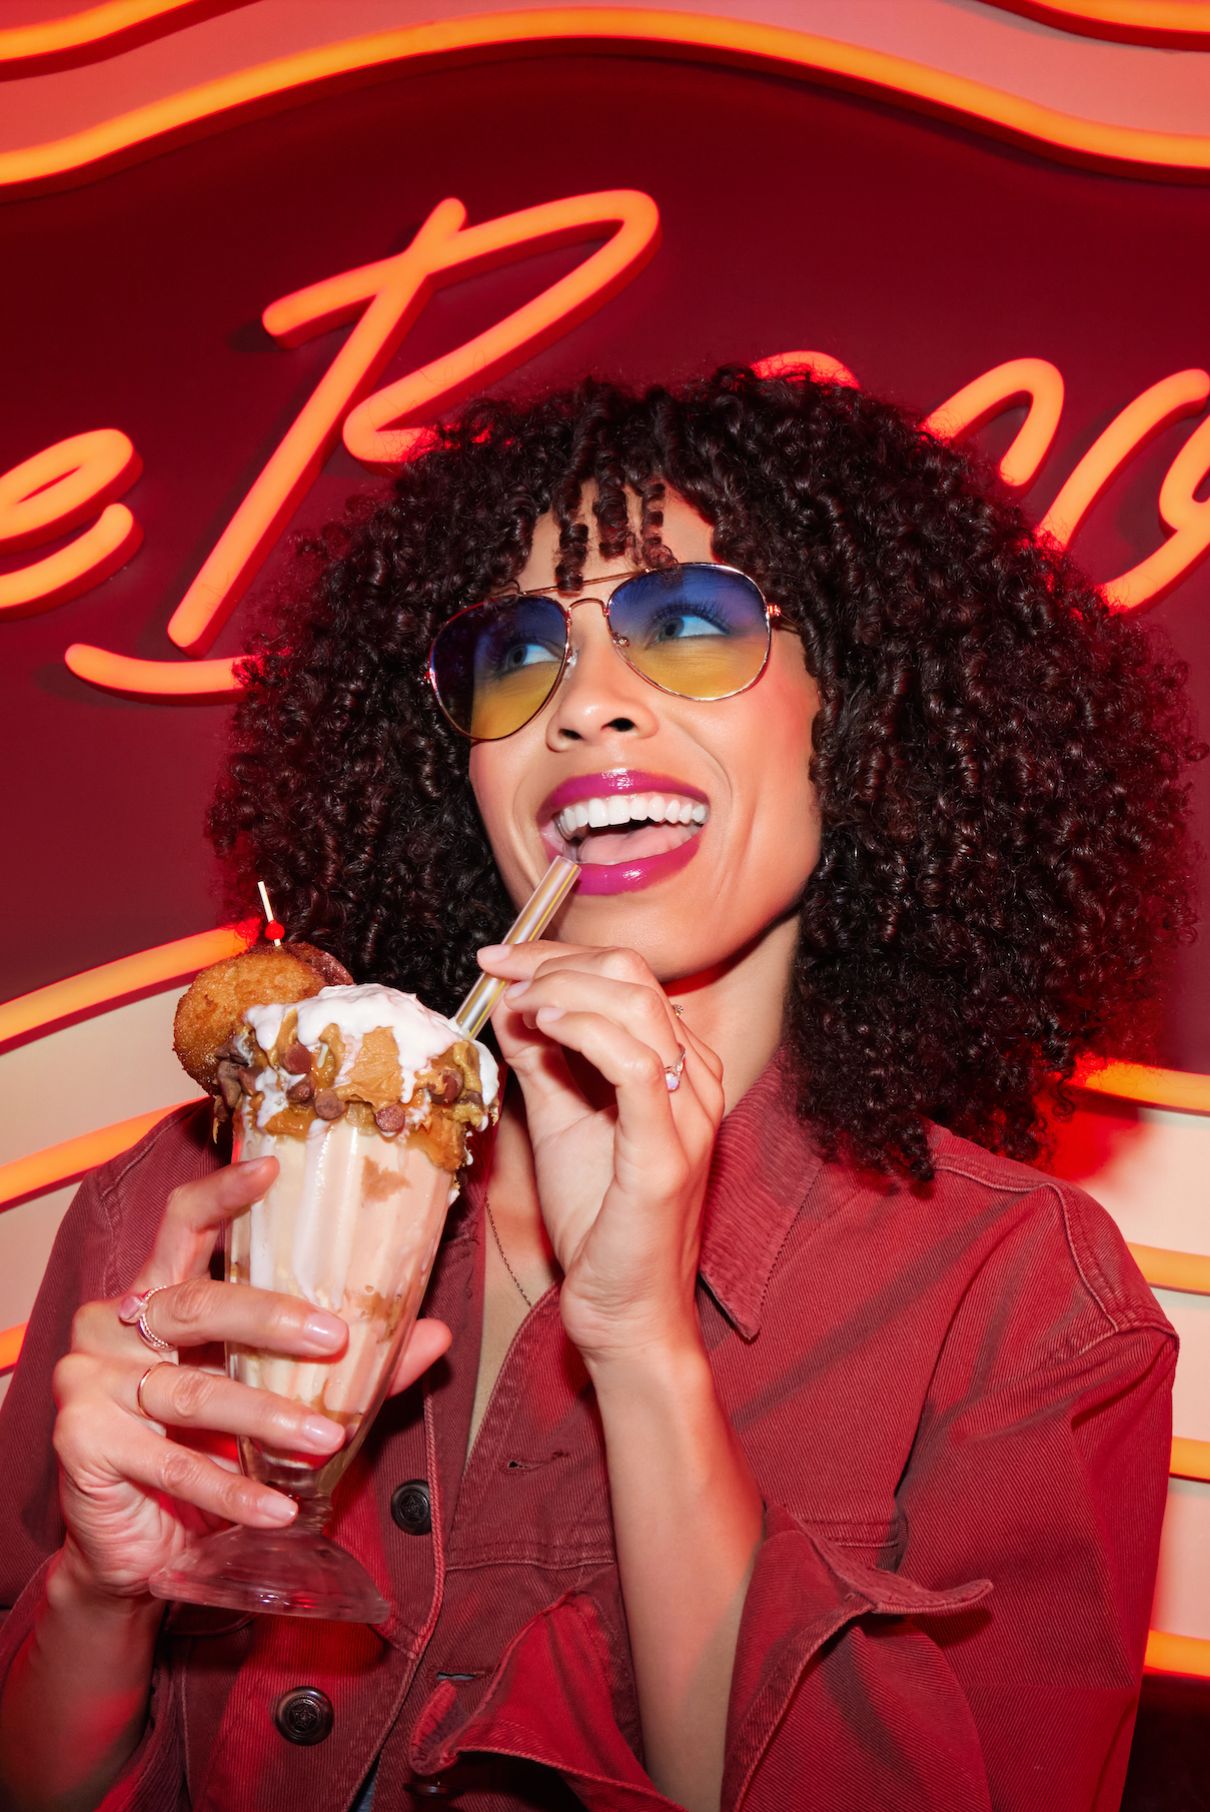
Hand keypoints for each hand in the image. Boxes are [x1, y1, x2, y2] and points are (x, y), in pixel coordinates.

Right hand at [51, 1157, 449, 1603]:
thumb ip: (349, 1367)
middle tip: (332, 1337)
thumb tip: (434, 1334)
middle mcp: (115, 1326)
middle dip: (269, 1317)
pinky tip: (278, 1505)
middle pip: (195, 1302)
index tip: (271, 1168)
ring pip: (191, 1390)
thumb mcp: (278, 1398)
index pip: (182, 1225)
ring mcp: (91, 1382)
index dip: (223, 1194)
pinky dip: (232, 1488)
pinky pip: (171, 1464)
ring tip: (326, 1437)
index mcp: (158, 1294)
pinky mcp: (82, 1443)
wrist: (140, 1547)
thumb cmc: (207, 1451)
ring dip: (266, 1415)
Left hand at [476, 942, 724, 1364]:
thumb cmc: (595, 1218)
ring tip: (514, 998)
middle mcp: (697, 1080)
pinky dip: (585, 1029)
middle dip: (556, 960)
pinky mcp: (668, 1155)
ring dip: (563, 987)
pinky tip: (542, 1024)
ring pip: (638, 1007)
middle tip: (498, 969)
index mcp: (680, 1065)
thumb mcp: (558, 1116)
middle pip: (634, 977)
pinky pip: (638, 1065)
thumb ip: (541, 1058)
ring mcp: (689, 1116)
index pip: (628, 976)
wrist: (621, 1307)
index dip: (559, 954)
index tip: (498, 959)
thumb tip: (510, 1000)